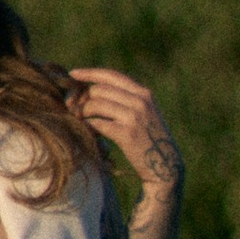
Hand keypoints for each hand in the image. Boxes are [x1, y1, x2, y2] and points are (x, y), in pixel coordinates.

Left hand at [67, 67, 180, 193]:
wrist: (166, 165)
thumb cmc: (150, 140)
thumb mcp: (145, 114)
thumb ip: (127, 100)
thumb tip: (94, 91)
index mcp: (143, 93)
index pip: (112, 76)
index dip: (90, 73)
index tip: (73, 74)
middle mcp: (140, 101)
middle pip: (99, 90)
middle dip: (81, 97)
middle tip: (72, 108)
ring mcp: (134, 117)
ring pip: (95, 104)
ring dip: (82, 112)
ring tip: (78, 120)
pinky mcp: (127, 134)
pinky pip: (97, 123)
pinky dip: (87, 126)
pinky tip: (85, 130)